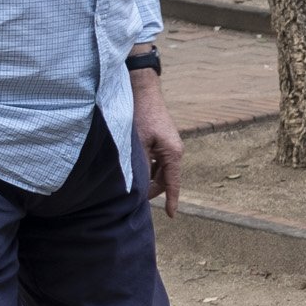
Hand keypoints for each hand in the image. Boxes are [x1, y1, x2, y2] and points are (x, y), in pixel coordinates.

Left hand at [132, 66, 183, 218]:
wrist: (142, 90)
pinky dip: (147, 168)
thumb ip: (140, 166)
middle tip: (134, 199)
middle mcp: (175, 151)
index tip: (171, 215)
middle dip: (152, 190)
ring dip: (148, 178)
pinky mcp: (162, 141)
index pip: (173, 183)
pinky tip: (133, 168)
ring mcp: (169, 146)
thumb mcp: (138, 144)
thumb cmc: (140, 115)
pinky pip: (157, 161)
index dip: (171, 200)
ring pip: (160, 170)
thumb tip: (138, 186)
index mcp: (173, 153)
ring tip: (131, 184)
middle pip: (165, 179)